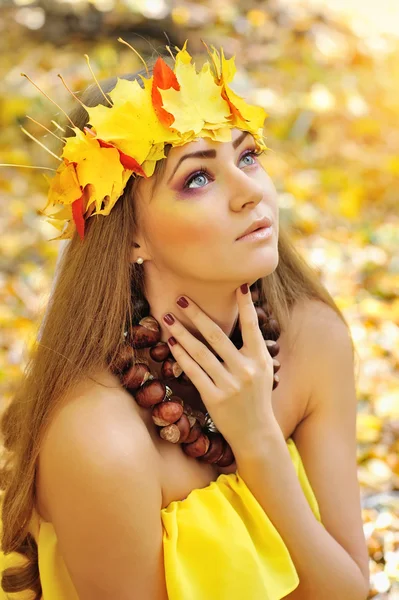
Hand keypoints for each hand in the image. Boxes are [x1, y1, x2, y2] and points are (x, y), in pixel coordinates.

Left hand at [162, 284, 277, 454]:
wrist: (256, 434)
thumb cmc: (256, 398)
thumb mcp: (262, 370)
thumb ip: (252, 348)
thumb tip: (246, 318)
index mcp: (260, 359)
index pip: (251, 327)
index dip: (246, 306)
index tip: (240, 285)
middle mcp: (246, 369)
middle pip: (217, 335)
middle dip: (197, 314)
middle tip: (180, 297)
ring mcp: (230, 384)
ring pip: (200, 352)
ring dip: (182, 333)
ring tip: (168, 318)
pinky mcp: (215, 398)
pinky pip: (194, 372)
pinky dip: (181, 356)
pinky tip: (171, 344)